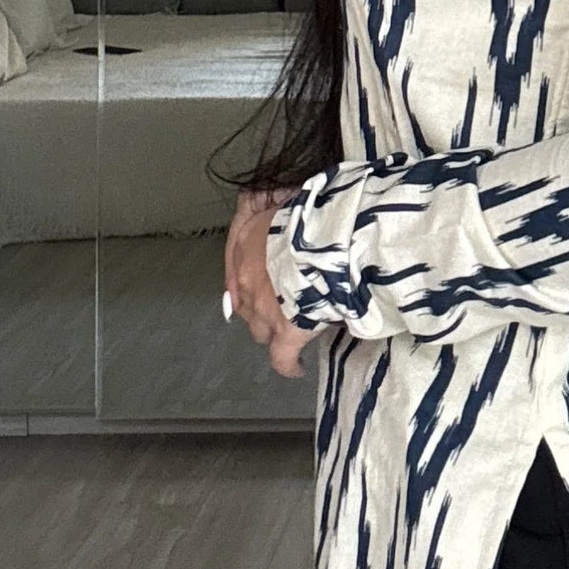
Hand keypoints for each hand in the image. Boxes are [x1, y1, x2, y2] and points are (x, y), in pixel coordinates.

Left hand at [223, 186, 324, 378]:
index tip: (264, 278)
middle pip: (245, 301)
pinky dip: (289, 365)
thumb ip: (288, 208)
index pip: (239, 260)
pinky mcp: (286, 332)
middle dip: (261, 304)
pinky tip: (297, 369)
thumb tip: (297, 203)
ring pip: (259, 329)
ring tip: (292, 328)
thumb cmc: (318, 213)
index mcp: (248, 241)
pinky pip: (282, 359)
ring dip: (272, 329)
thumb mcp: (296, 200)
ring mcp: (264, 309)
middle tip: (282, 301)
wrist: (329, 239)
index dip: (252, 272)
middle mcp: (247, 278)